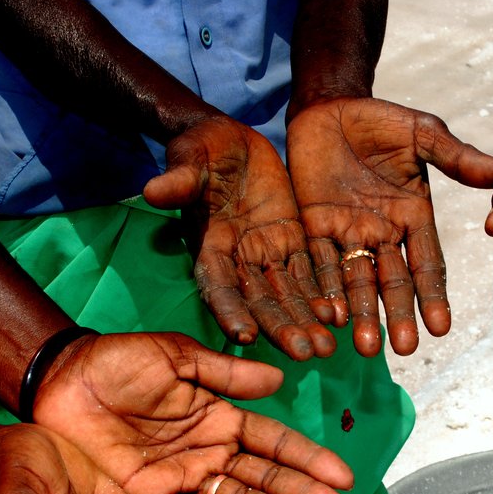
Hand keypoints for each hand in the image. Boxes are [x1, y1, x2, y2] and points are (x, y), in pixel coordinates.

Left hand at [30, 332, 354, 493]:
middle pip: (263, 483)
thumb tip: (280, 378)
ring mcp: (181, 486)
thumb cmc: (116, 363)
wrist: (56, 383)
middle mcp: (208, 458)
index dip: (307, 460)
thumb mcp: (175, 358)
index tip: (342, 478)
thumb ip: (225, 373)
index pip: (272, 445)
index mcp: (219, 421)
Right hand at [143, 117, 336, 360]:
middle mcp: (239, 259)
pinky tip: (339, 318)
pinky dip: (321, 296)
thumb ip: (179, 180)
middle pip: (259, 301)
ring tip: (326, 348)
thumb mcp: (190, 158)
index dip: (230, 311)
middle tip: (303, 355)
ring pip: (287, 295)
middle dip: (280, 328)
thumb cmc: (203, 147)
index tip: (244, 337)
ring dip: (305, 322)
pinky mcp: (291, 242)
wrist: (231, 139)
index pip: (218, 285)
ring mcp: (266, 254)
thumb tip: (152, 190)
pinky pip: (308, 274)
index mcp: (210, 245)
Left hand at [287, 97, 492, 356]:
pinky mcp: (313, 229)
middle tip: (405, 349)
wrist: (329, 106)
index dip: (433, 295)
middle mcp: (383, 234)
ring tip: (367, 348)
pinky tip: (332, 317)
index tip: (442, 327)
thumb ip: (454, 156)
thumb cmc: (379, 118)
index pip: (426, 264)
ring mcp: (347, 234)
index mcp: (414, 217)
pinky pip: (321, 264)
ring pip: (356, 282)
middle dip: (398, 315)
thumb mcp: (421, 133)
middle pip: (392, 282)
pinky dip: (326, 290)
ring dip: (363, 314)